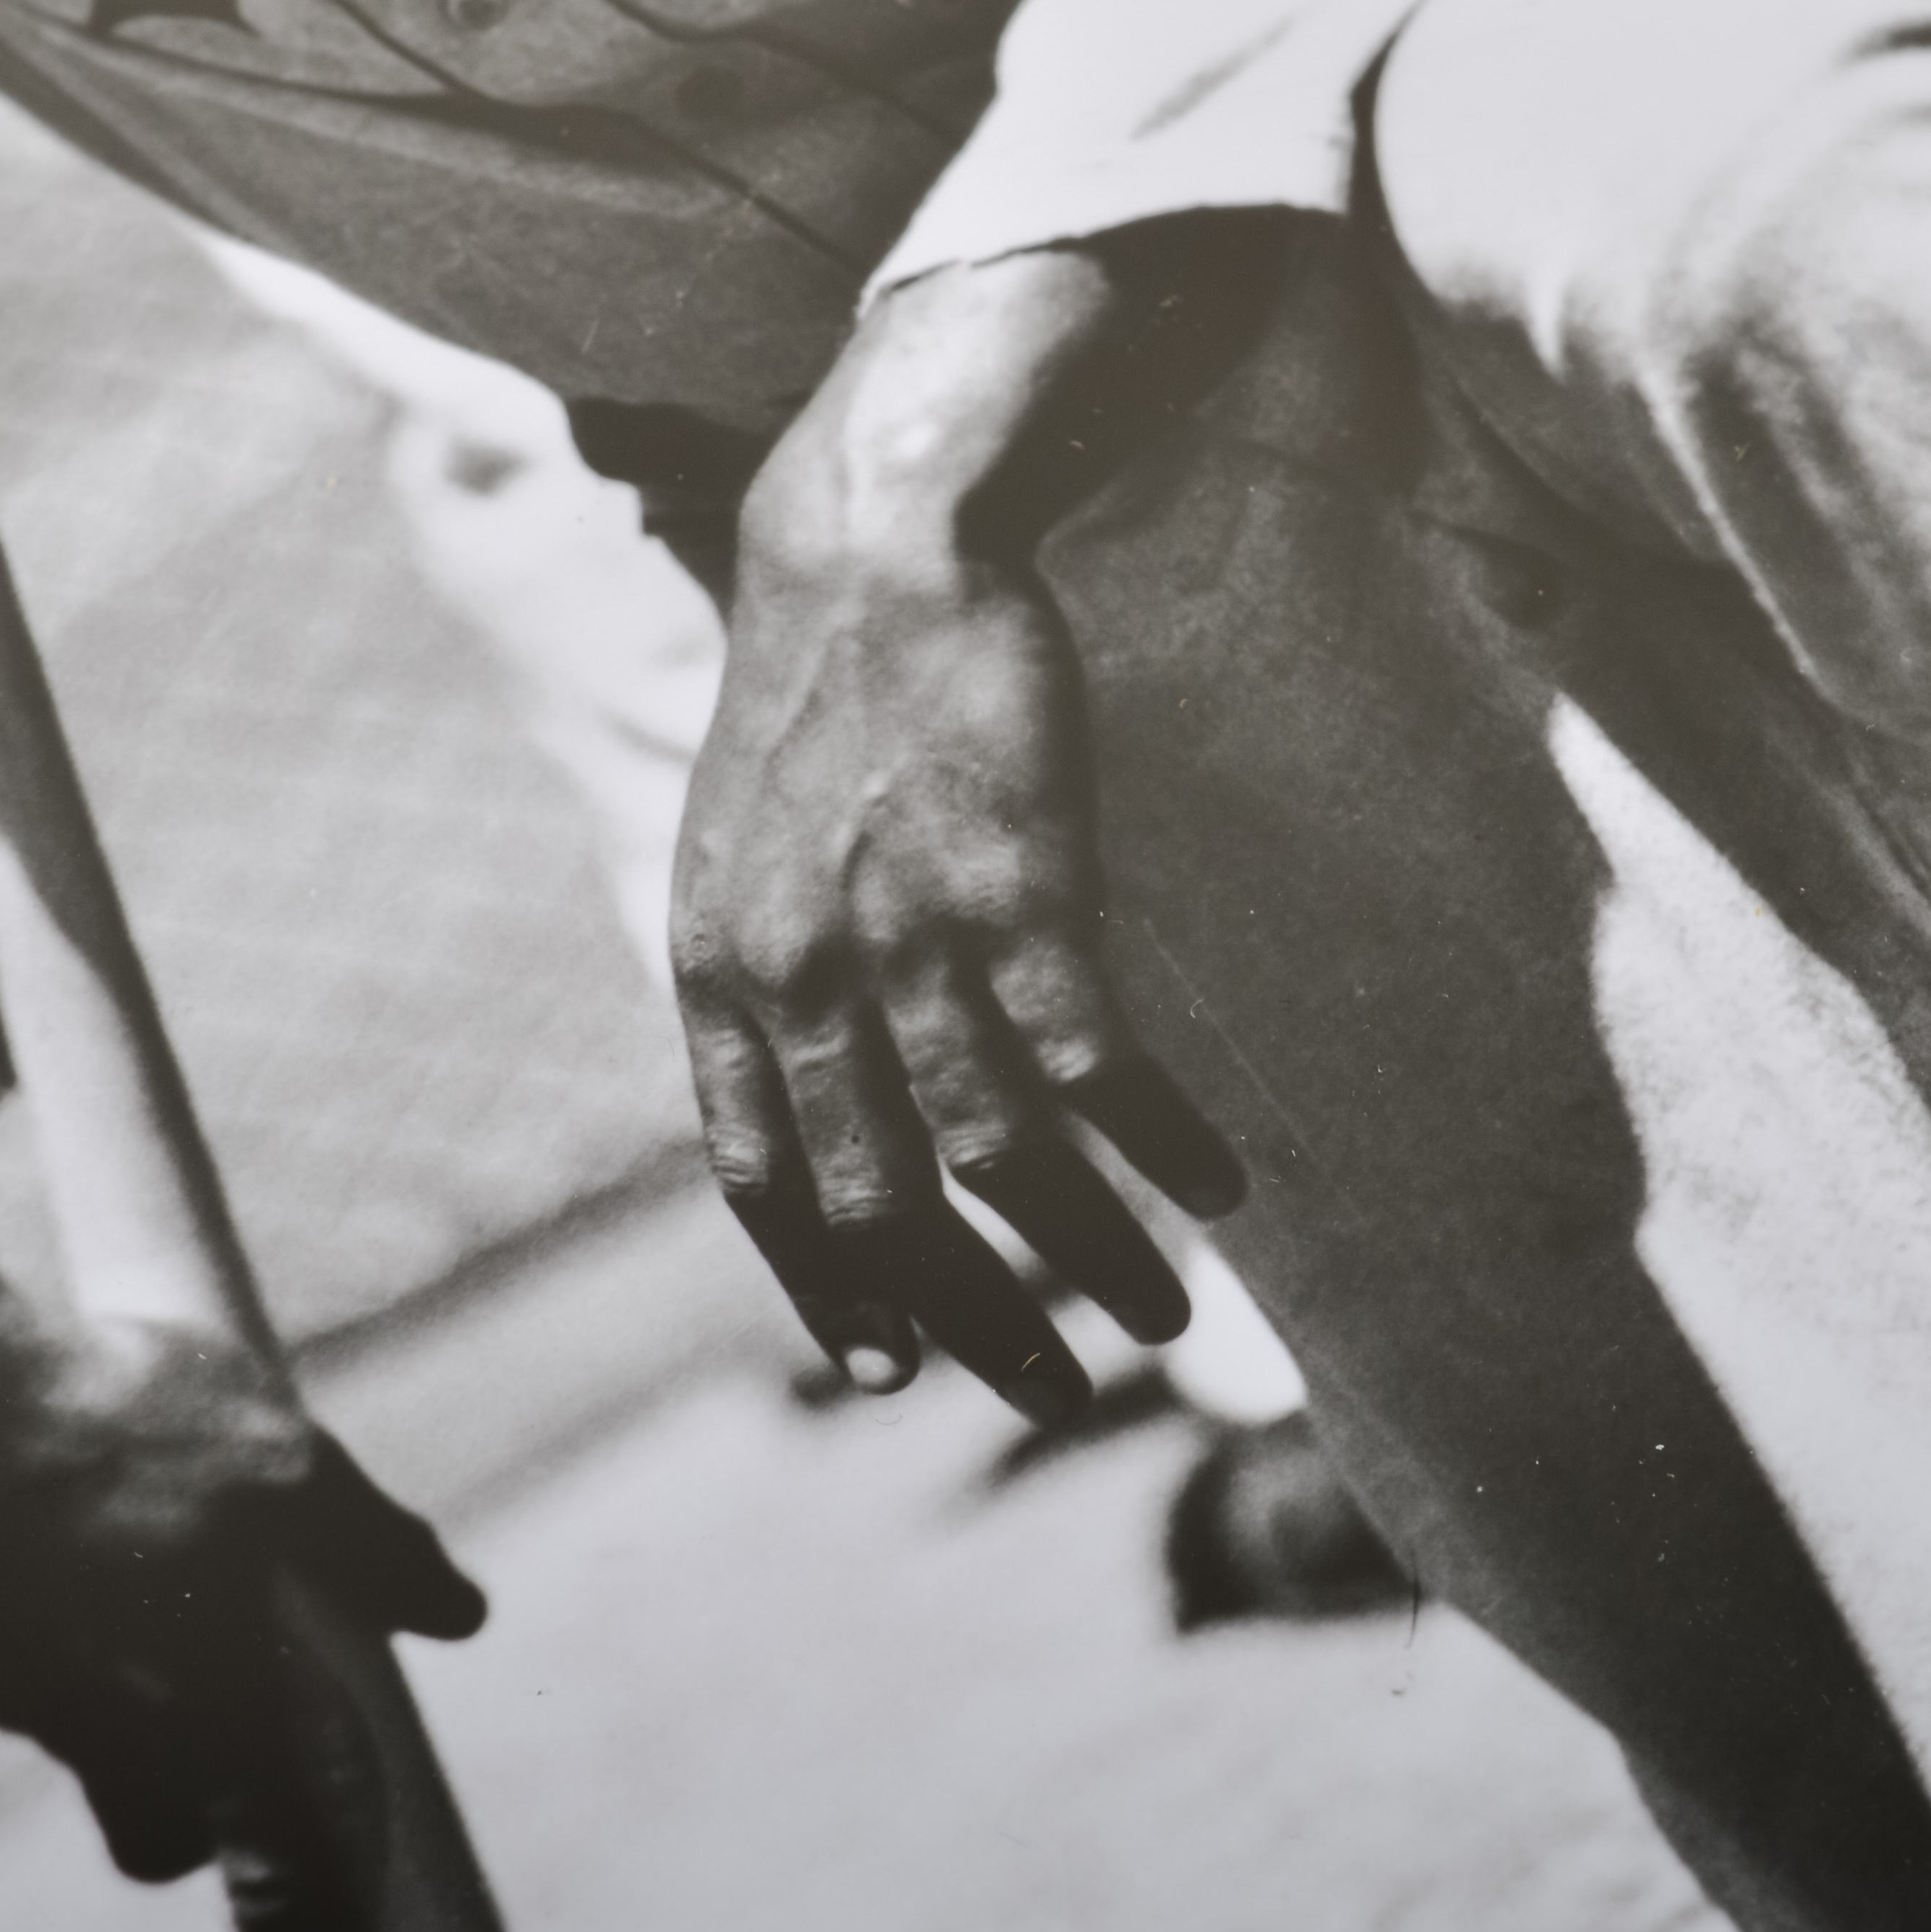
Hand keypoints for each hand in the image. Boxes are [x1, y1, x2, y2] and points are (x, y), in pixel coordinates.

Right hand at [0, 1146, 481, 1886]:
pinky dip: (64, 1630)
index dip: (315, 1858)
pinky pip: (29, 1668)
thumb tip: (460, 1616)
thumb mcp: (292, 1469)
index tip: (338, 1843)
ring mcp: (14, 1691)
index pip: (272, 1845)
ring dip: (135, 1695)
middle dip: (203, 1804)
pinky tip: (84, 1537)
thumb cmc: (136, 1423)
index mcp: (204, 1696)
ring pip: (93, 1740)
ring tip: (168, 1581)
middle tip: (245, 1715)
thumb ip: (378, 1556)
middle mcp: (101, 1724)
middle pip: (159, 1834)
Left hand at [672, 243, 1250, 1421]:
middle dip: (974, 1318)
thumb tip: (800, 1097)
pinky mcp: (1023, 894)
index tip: (892, 1370)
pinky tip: (1216, 1187)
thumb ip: (757, 983)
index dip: (828, 1292)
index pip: (762, 1187)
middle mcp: (796, 980)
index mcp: (713, 976)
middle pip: (881, 1208)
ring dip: (1090, 1259)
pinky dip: (1157, 1145)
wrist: (877, 543)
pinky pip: (1098, 1071)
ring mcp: (909, 940)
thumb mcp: (736, 852)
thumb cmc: (822, 699)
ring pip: (1001, 1164)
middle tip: (1047, 1388)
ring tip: (1163, 1323)